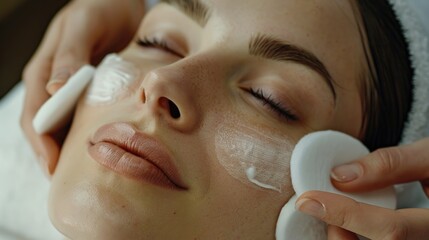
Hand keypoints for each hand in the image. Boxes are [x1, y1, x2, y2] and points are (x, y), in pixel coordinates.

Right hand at [21, 0, 144, 175]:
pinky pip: (80, 119)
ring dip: (69, 151)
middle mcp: (52, 83)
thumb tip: (54, 90)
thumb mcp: (85, 26)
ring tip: (84, 175)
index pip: (35, 115)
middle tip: (70, 182)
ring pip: (62, 127)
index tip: (55, 167)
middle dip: (54, 156)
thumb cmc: (102, 9)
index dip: (43, 143)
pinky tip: (99, 150)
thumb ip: (69, 55)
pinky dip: (85, 137)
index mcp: (44, 70)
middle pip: (45, 128)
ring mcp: (68, 89)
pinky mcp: (87, 91)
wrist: (123, 4)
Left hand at [295, 138, 428, 239]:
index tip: (308, 200)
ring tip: (337, 214)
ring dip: (347, 238)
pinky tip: (350, 223)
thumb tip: (341, 176)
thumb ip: (392, 164)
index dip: (344, 214)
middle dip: (342, 233)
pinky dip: (358, 237)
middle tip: (321, 206)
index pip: (390, 230)